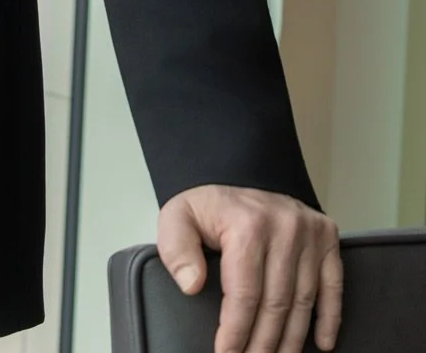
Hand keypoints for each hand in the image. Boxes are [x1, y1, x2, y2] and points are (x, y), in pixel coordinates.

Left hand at [157, 184, 341, 352]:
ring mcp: (309, 233)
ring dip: (291, 340)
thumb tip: (192, 284)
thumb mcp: (178, 218)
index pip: (245, 294)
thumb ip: (177, 250)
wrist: (238, 174)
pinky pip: (333, 286)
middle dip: (262, 344)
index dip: (236, 331)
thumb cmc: (209, 206)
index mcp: (247, 225)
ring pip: (303, 302)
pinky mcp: (326, 237)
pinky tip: (321, 344)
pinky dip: (329, 318)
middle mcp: (284, 227)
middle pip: (276, 304)